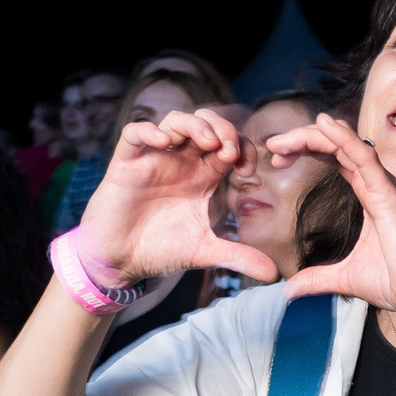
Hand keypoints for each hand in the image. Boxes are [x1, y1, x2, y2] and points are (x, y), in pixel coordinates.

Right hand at [80, 108, 278, 285]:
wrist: (121, 260)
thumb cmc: (161, 249)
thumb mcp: (206, 252)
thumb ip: (239, 256)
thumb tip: (274, 274)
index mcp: (202, 175)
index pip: (228, 144)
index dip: (242, 147)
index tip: (247, 171)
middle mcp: (180, 161)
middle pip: (206, 123)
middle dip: (223, 129)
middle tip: (230, 152)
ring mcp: (154, 158)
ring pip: (175, 121)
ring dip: (194, 125)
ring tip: (207, 143)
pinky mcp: (126, 163)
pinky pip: (134, 134)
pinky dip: (148, 131)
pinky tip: (163, 141)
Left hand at [265, 114, 395, 326]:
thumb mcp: (347, 278)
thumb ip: (318, 278)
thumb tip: (289, 290)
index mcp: (371, 197)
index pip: (337, 160)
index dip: (308, 151)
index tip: (278, 158)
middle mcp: (379, 186)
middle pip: (339, 147)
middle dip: (304, 139)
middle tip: (273, 144)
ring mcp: (386, 188)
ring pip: (349, 146)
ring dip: (314, 137)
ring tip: (284, 138)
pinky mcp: (390, 197)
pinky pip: (366, 158)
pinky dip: (344, 139)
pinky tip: (323, 125)